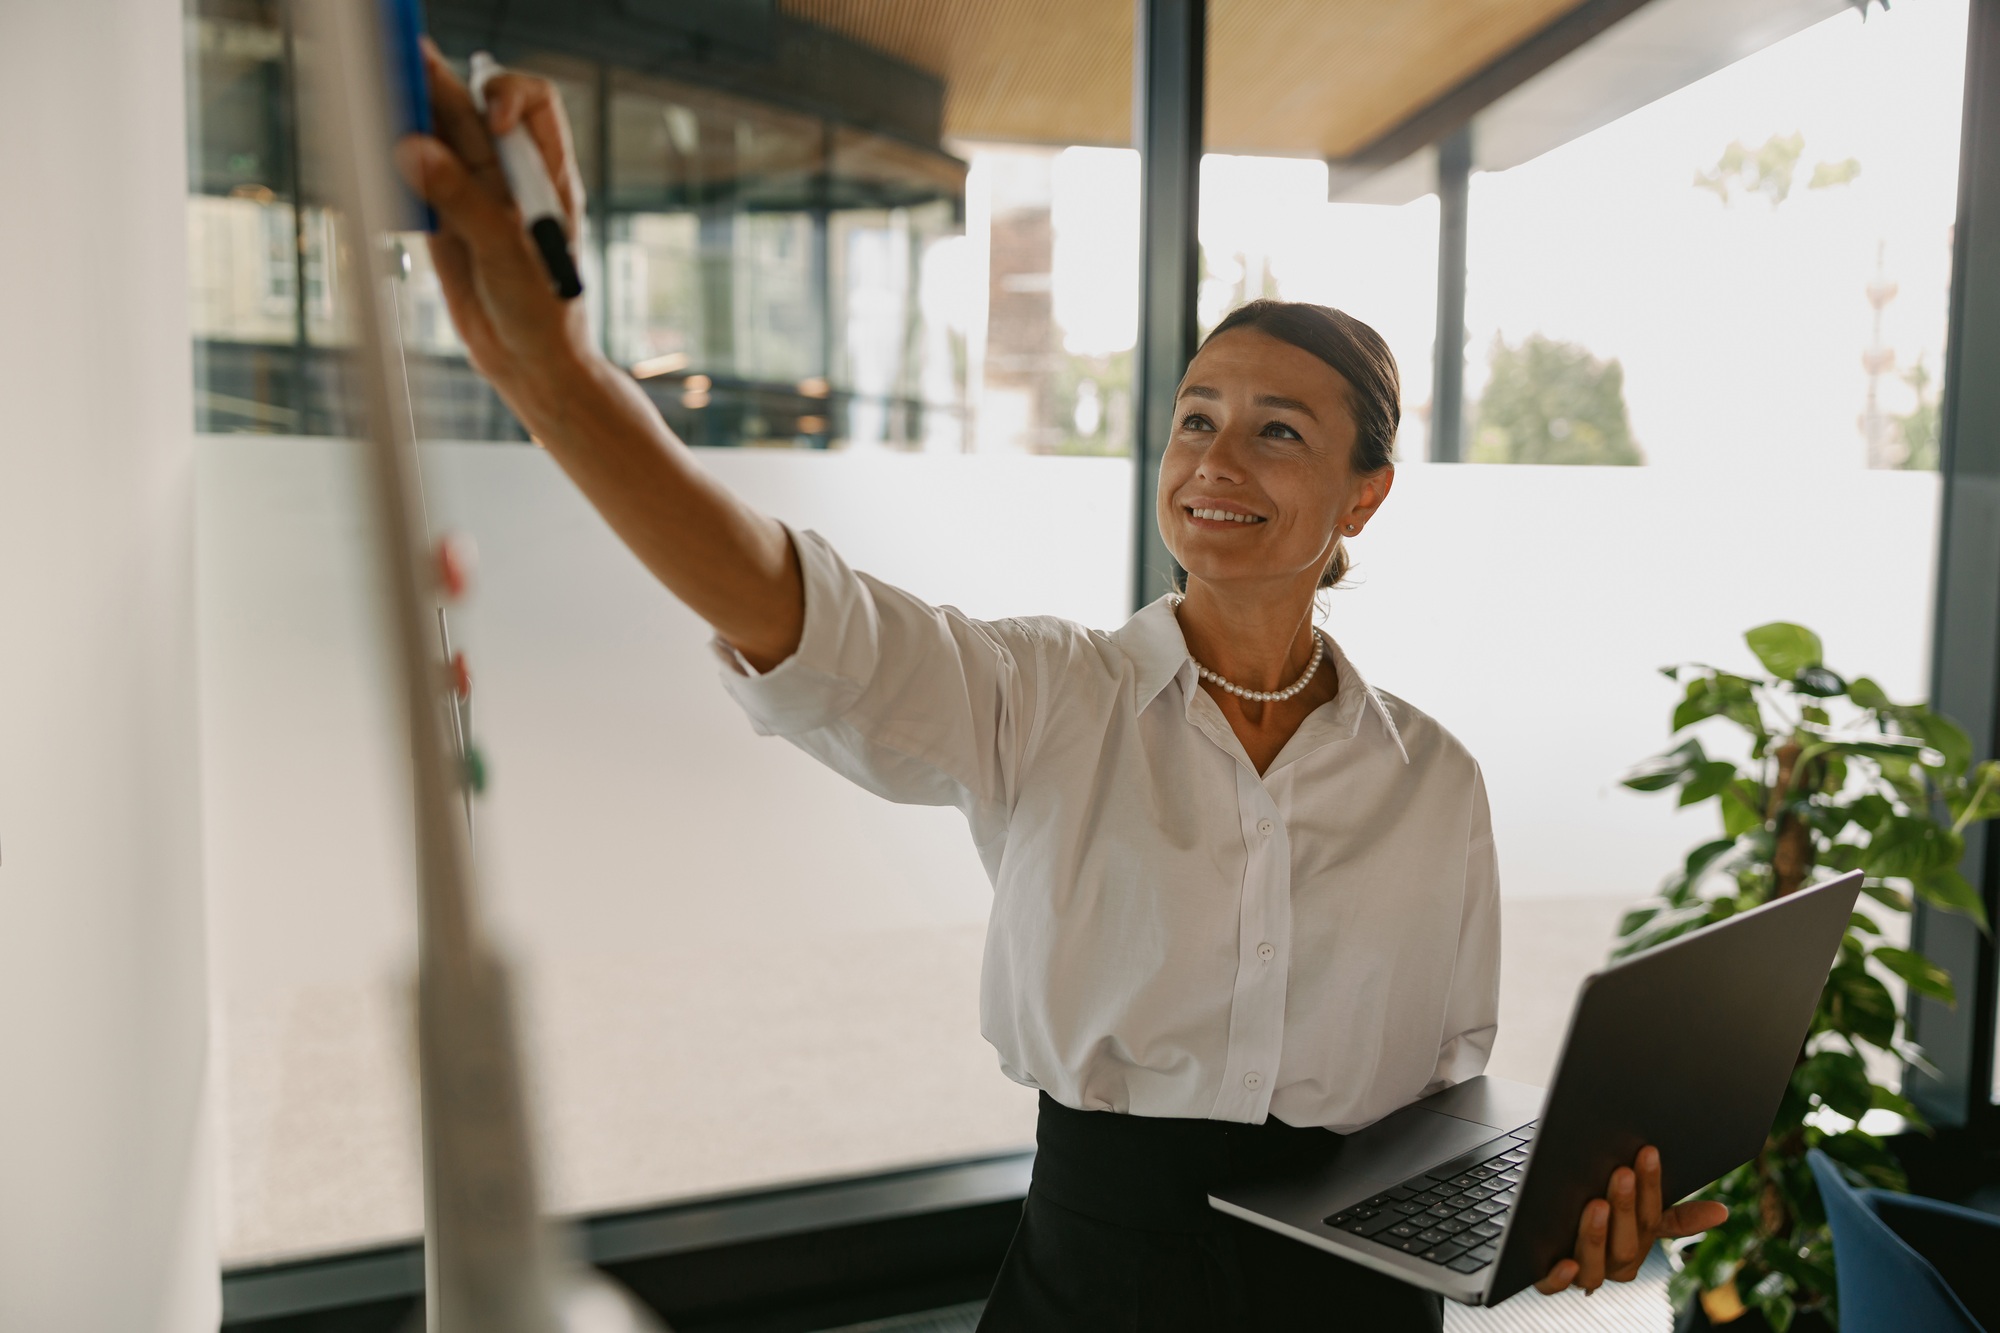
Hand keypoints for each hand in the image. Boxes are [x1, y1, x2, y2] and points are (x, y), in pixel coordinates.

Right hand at [393, 39, 597, 423]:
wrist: (530, 366)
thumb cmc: (544, 314)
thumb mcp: (507, 256)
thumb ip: (465, 202)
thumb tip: (416, 149)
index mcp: (545, 175)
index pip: (532, 103)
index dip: (505, 96)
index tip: (487, 120)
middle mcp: (509, 177)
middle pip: (469, 109)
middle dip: (434, 81)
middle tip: (393, 54)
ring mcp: (474, 197)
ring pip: (435, 138)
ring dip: (406, 115)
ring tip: (371, 93)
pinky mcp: (443, 221)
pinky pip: (413, 178)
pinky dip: (391, 162)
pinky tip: (371, 151)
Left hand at [1534, 1146, 1727, 1295]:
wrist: (1544, 1234)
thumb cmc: (1601, 1218)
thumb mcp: (1636, 1214)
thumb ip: (1674, 1216)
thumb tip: (1722, 1213)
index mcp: (1638, 1245)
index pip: (1651, 1219)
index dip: (1651, 1187)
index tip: (1648, 1151)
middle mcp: (1613, 1265)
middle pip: (1626, 1245)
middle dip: (1625, 1208)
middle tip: (1622, 1172)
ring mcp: (1582, 1273)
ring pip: (1594, 1266)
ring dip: (1596, 1237)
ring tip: (1595, 1205)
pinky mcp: (1547, 1278)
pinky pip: (1552, 1286)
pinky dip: (1560, 1278)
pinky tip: (1564, 1263)